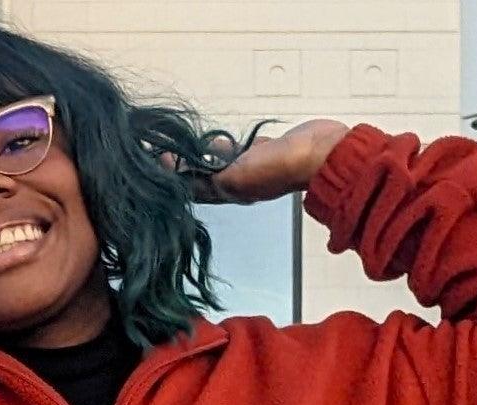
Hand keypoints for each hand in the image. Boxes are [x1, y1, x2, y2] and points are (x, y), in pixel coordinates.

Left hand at [166, 117, 352, 205]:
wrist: (320, 155)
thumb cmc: (284, 169)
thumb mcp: (239, 176)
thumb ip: (212, 177)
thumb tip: (186, 178)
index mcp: (230, 191)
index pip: (195, 187)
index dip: (175, 177)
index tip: (156, 164)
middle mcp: (239, 182)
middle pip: (204, 176)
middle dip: (185, 167)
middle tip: (164, 154)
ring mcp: (253, 168)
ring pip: (220, 163)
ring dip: (202, 156)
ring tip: (184, 147)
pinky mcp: (265, 151)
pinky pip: (239, 150)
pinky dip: (225, 147)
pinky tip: (218, 141)